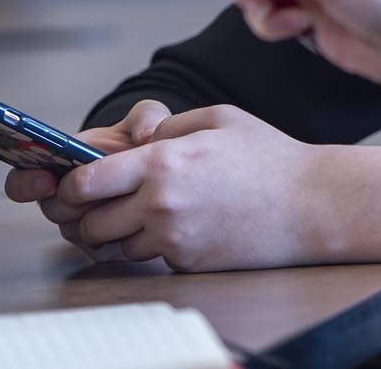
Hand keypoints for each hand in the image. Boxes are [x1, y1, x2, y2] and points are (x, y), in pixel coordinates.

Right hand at [2, 99, 167, 254]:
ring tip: (122, 203)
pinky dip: (115, 238)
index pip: (21, 181)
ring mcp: (81, 224)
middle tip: (98, 192)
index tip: (47, 180)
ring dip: (97, 218)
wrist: (161, 176)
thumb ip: (145, 116)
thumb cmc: (142, 145)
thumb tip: (145, 133)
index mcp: (60, 166)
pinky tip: (135, 223)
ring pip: (75, 232)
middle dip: (74, 201)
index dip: (28, 183)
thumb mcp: (147, 120)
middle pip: (52, 210)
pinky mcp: (101, 247)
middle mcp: (64, 199)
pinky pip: (99, 250)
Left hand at [50, 105, 330, 270]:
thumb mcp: (218, 118)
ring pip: (116, 248)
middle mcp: (160, 203)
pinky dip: (155, 247)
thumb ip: (168, 128)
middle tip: (103, 205)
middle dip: (88, 216)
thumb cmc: (269, 156)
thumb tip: (136, 141)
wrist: (310, 204)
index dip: (70, 186)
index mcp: (162, 161)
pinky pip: (151, 258)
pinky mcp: (187, 262)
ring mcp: (173, 238)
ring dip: (121, 235)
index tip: (74, 185)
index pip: (85, 182)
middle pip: (90, 223)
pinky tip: (180, 227)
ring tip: (145, 214)